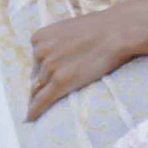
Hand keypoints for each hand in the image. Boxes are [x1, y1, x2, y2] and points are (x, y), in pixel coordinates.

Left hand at [25, 3, 147, 118]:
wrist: (118, 32)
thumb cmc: (101, 29)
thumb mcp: (69, 31)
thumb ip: (57, 44)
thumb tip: (52, 61)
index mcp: (39, 38)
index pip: (35, 62)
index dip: (43, 72)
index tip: (46, 80)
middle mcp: (40, 52)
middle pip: (37, 76)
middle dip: (46, 83)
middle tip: (56, 91)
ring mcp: (49, 67)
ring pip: (41, 88)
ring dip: (47, 94)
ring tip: (53, 102)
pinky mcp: (60, 82)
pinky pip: (42, 100)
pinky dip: (34, 111)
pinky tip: (29, 118)